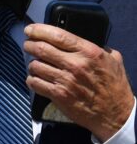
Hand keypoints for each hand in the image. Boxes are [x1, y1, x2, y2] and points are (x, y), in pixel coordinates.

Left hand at [24, 23, 133, 141]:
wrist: (116, 114)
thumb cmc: (114, 87)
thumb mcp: (112, 61)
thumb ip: (97, 48)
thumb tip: (80, 41)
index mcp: (88, 52)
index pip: (57, 35)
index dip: (39, 30)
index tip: (30, 29)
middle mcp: (75, 64)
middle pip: (41, 48)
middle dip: (29, 45)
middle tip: (28, 45)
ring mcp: (65, 80)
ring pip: (35, 65)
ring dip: (32, 64)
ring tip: (35, 65)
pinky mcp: (59, 95)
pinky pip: (35, 83)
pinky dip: (32, 80)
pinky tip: (36, 79)